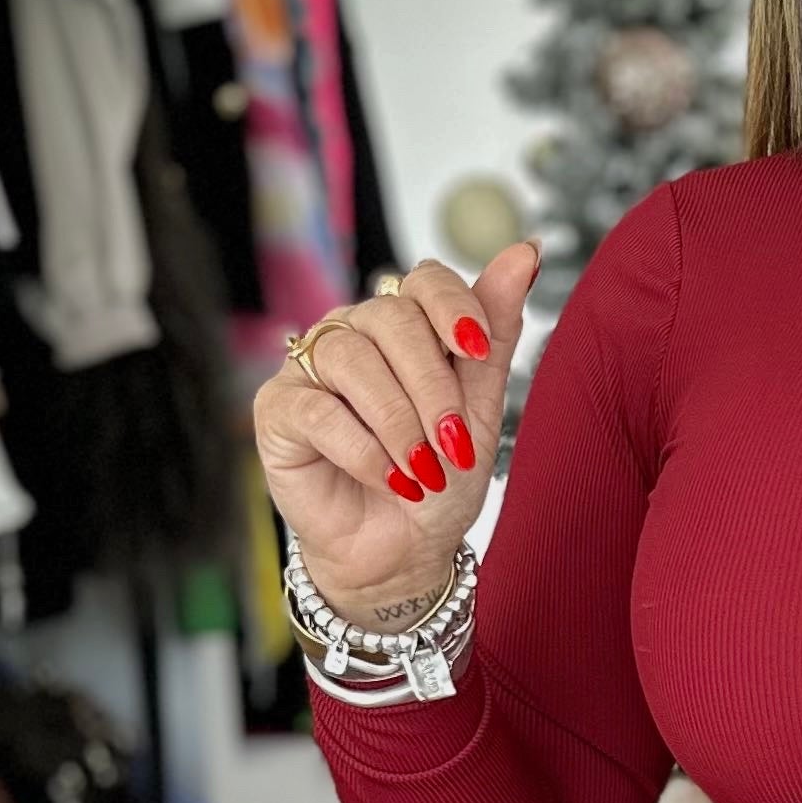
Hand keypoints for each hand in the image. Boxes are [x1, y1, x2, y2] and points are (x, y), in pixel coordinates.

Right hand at [250, 243, 541, 621]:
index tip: (478, 351)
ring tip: (422, 472)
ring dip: (398, 423)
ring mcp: (310, 366)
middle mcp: (354, 333)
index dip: (454, 308)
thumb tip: (524, 250)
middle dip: (431, 387)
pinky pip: (317, 408)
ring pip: (352, 360)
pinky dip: (363, 449)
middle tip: (453, 447)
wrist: (401, 552)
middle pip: (391, 320)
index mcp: (406, 325)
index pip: (426, 280)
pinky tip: (389, 478)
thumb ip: (496, 334)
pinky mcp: (277, 408)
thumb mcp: (481, 410)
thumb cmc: (439, 479)